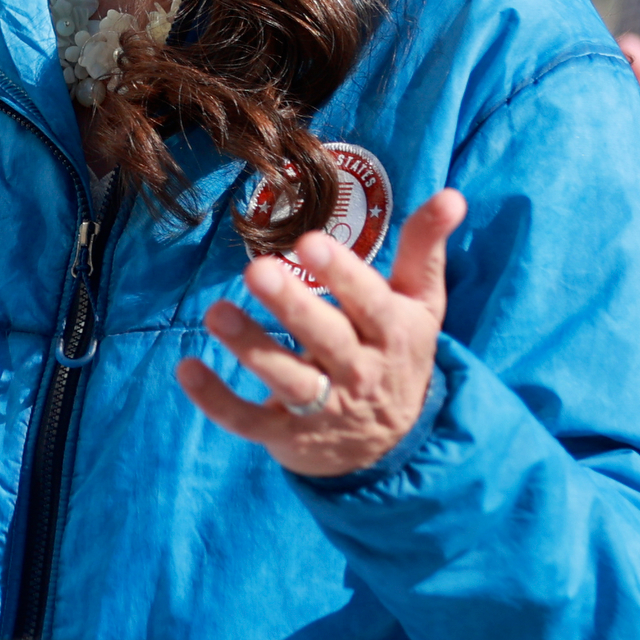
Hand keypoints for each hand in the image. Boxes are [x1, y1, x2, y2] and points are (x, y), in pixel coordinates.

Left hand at [177, 189, 465, 477]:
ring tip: (215, 314)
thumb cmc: (398, 352)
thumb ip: (426, 248)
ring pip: (287, 379)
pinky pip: (249, 421)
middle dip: (292, 306)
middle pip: (327, 339)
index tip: (308, 241)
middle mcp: (359, 371)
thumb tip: (453, 195)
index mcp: (391, 332)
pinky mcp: (286, 434)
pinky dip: (217, 400)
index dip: (342, 273)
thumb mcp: (420, 303)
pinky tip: (186, 368)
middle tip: (256, 270)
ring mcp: (322, 406)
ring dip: (251, 347)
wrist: (395, 444)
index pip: (369, 301)